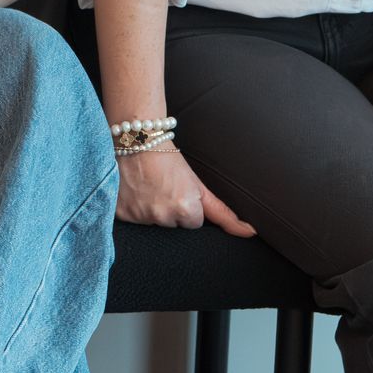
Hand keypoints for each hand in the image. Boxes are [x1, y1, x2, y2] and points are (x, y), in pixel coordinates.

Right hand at [116, 145, 254, 235]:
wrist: (136, 139)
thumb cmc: (168, 158)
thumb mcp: (198, 185)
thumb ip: (223, 214)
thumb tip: (250, 233)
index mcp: (185, 210)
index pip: (193, 223)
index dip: (187, 205)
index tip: (179, 189)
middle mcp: (163, 216)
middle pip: (172, 224)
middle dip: (169, 208)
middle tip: (162, 185)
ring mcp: (140, 216)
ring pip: (152, 222)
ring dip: (150, 209)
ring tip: (146, 186)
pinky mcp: (121, 214)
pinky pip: (132, 219)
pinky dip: (132, 207)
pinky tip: (133, 190)